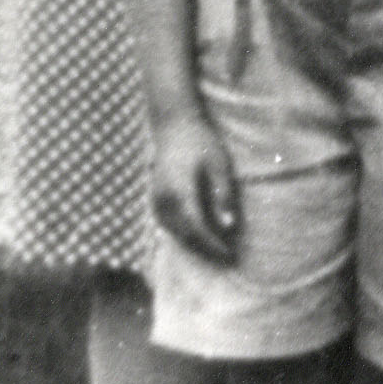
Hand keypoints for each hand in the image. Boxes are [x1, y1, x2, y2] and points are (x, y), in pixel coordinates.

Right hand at [151, 113, 239, 262]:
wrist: (173, 125)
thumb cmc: (201, 142)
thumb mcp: (219, 165)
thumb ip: (223, 195)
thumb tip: (229, 226)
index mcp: (180, 191)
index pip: (196, 227)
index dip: (212, 244)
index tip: (229, 253)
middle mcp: (163, 198)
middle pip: (184, 234)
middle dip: (205, 248)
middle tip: (227, 258)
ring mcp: (155, 198)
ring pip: (173, 231)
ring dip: (193, 243)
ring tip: (215, 250)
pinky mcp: (153, 197)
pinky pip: (166, 224)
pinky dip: (182, 233)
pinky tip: (197, 236)